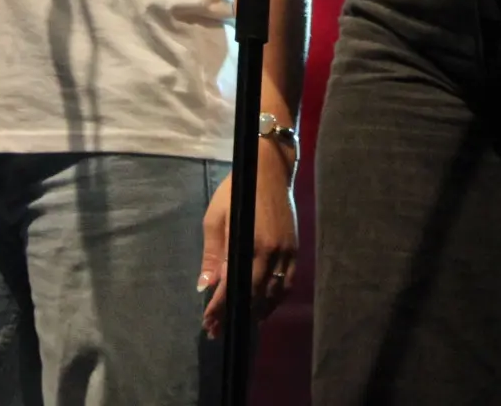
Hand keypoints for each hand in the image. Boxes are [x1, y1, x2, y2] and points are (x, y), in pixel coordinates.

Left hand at [198, 140, 299, 334]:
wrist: (270, 170)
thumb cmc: (237, 190)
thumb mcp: (216, 217)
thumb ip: (213, 254)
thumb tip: (205, 285)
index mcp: (250, 243)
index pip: (232, 285)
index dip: (219, 307)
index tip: (207, 323)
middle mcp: (271, 252)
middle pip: (253, 295)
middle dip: (234, 315)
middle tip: (217, 329)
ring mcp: (286, 252)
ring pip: (273, 293)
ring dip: (256, 311)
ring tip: (238, 322)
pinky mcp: (295, 250)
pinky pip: (288, 283)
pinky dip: (276, 299)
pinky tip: (264, 306)